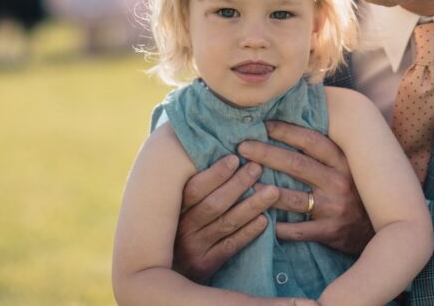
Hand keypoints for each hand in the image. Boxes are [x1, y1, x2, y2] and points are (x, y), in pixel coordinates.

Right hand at [172, 154, 279, 282]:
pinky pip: (231, 246)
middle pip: (214, 204)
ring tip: (272, 191)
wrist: (161, 278)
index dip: (215, 174)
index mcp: (173, 210)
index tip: (234, 158)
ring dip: (251, 206)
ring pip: (227, 223)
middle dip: (238, 184)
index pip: (194, 190)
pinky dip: (248, 232)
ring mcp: (194, 248)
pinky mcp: (206, 265)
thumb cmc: (173, 231)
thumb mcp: (171, 211)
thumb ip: (188, 189)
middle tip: (257, 167)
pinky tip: (264, 220)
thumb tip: (212, 154)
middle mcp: (182, 229)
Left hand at [238, 121, 373, 255]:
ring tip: (245, 184)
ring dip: (265, 191)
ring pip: (293, 199)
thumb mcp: (349, 165)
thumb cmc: (357, 190)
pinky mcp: (330, 231)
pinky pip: (298, 230)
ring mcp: (334, 208)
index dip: (287, 131)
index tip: (264, 125)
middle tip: (243, 147)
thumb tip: (299, 121)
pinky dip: (279, 227)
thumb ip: (327, 150)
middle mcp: (339, 182)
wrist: (382, 226)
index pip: (312, 141)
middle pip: (296, 165)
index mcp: (343, 162)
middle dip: (266, 154)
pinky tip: (260, 221)